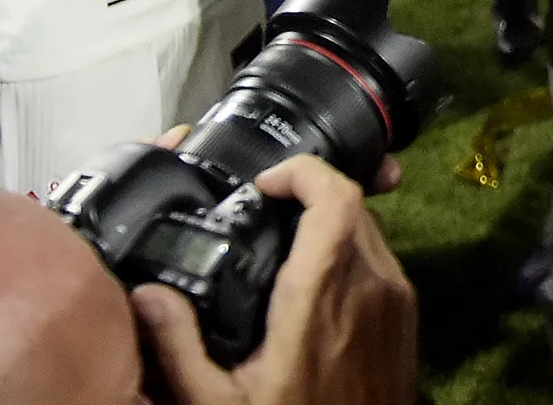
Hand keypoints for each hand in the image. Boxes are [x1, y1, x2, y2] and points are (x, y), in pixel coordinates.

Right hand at [130, 155, 416, 404]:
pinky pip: (381, 260)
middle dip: (308, 196)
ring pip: (368, 229)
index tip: (265, 184)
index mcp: (321, 297)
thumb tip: (147, 295)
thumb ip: (179, 346)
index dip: (303, 171)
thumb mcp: (217, 402)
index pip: (335, 197)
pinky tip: (314, 287)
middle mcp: (369, 286)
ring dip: (330, 225)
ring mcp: (395, 299)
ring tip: (284, 251)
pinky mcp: (406, 316)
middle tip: (265, 216)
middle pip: (350, 205)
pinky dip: (349, 255)